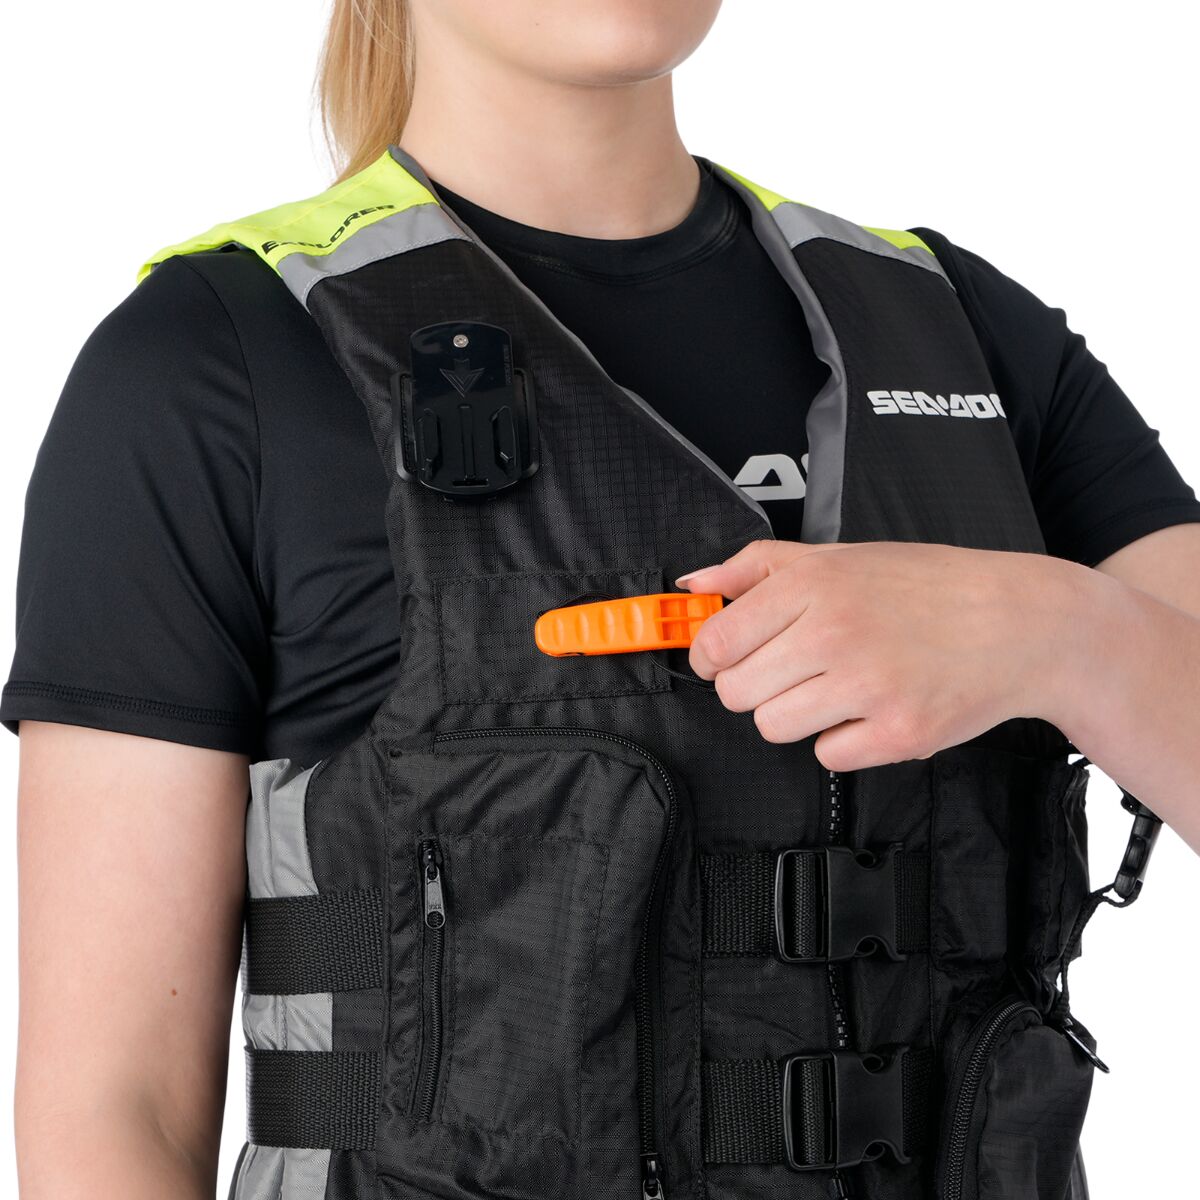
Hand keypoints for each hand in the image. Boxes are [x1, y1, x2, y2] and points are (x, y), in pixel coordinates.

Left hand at [677, 539, 1084, 770]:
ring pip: (773, 727)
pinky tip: (872, 708)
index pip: (714, 644)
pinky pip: (827, 756)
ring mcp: (867, 687)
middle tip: (792, 671)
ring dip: (796, 714)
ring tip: (835, 687)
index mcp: (813, 586)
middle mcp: (834, 634)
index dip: (712, 657)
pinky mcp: (898, 733)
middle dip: (754, 686)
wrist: (1021, 623)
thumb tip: (694, 583)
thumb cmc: (928, 588)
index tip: (727, 658)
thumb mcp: (840, 556)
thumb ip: (757, 566)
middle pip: (736, 692)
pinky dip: (844, 740)